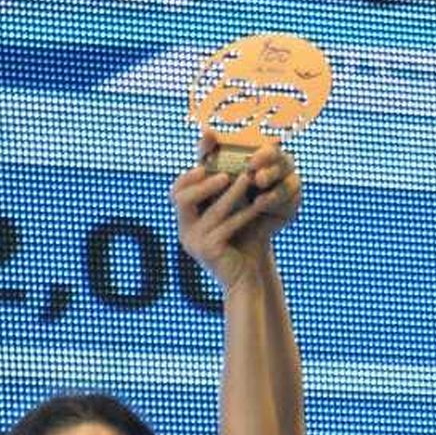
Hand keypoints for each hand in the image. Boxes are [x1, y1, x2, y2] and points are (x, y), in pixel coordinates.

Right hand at [170, 140, 299, 289]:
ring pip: (211, 211)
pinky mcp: (209, 251)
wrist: (244, 279)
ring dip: (231, 193)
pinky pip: (227, 226)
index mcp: (185, 220)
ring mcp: (195, 243)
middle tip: (224, 172)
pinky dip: (244, 212)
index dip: (188, 175)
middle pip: (181, 198)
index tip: (205, 162)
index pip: (176, 191)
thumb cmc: (238, 242)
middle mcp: (185, 231)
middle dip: (203, 182)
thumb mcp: (227, 214)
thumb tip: (222, 155)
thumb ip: (220, 192)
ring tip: (248, 178)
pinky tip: (259, 202)